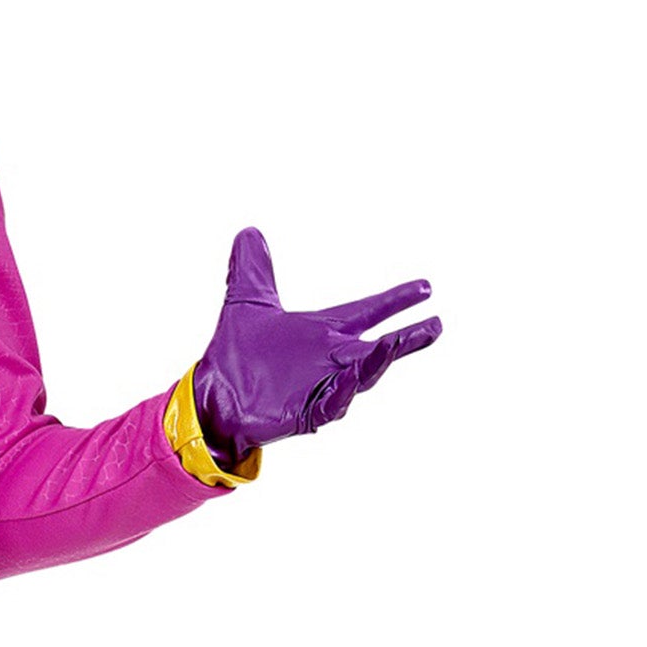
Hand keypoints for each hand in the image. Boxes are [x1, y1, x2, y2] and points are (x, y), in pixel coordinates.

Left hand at [192, 228, 440, 466]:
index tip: (426, 287)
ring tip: (394, 343)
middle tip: (436, 325)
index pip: (366, 311)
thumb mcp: (245, 305)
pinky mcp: (303, 414)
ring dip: (378, 362)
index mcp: (321, 333)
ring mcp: (318, 388)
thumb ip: (252, 270)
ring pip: (359, 377)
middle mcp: (328, 360)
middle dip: (406, 338)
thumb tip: (248, 232)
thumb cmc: (234, 356)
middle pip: (376, 348)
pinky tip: (351, 382)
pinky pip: (330, 405)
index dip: (395, 301)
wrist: (211, 395)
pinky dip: (342, 393)